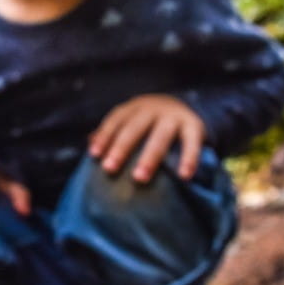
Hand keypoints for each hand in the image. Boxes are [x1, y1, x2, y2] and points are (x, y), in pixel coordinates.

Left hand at [88, 94, 204, 182]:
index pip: (116, 120)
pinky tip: (184, 176)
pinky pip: (191, 143)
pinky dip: (188, 159)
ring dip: (149, 157)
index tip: (94, 155)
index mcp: (134, 108)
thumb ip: (113, 132)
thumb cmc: (149, 122)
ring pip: (160, 136)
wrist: (186, 106)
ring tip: (139, 178)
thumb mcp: (132, 120)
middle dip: (121, 148)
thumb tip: (90, 144)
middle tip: (109, 169)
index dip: (104, 136)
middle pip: (134, 128)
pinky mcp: (194, 125)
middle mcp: (153, 109)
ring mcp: (174, 116)